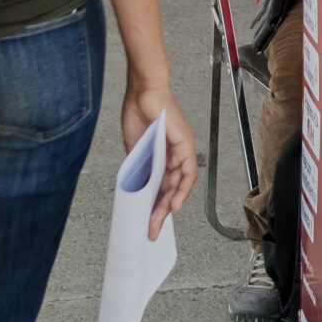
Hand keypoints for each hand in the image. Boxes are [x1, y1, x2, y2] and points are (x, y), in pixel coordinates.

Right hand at [125, 80, 197, 238]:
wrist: (143, 91)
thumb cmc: (138, 113)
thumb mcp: (134, 150)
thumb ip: (139, 170)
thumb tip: (136, 192)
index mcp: (162, 157)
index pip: (161, 187)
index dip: (154, 207)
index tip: (147, 223)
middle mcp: (175, 156)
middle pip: (170, 190)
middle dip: (159, 212)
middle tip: (151, 230)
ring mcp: (181, 151)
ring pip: (179, 185)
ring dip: (168, 205)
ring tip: (157, 221)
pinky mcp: (185, 144)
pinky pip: (187, 171)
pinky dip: (182, 189)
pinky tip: (175, 203)